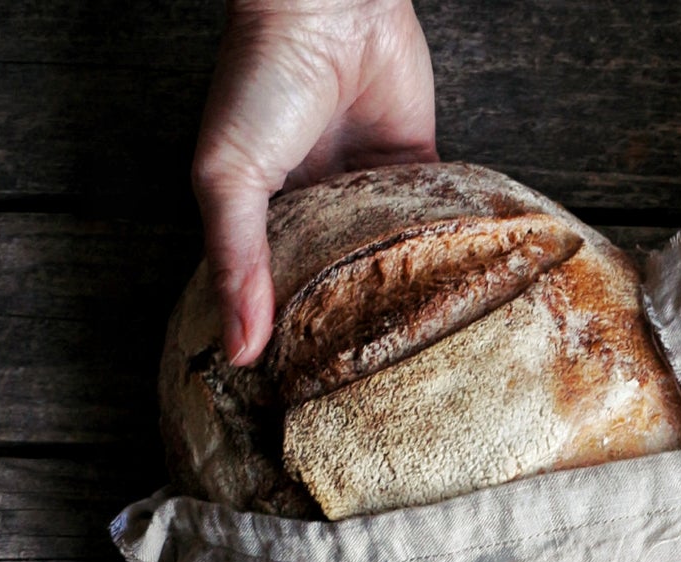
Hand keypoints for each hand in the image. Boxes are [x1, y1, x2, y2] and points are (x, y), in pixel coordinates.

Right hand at [192, 0, 436, 367]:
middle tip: (368, 399)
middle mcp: (318, 213)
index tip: (302, 401)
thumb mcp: (228, 177)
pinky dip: (443, 253)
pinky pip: (433, 222)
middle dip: (351, 334)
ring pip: (388, 264)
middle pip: (337, 288)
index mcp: (265, 220)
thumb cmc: (262, 78)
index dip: (288, 346)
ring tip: (416, 367)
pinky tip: (452, 303)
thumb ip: (236, 261)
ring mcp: (367, 195)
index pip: (277, 298)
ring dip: (403, 303)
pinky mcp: (415, 171)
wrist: (326, 1)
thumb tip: (239, 351)